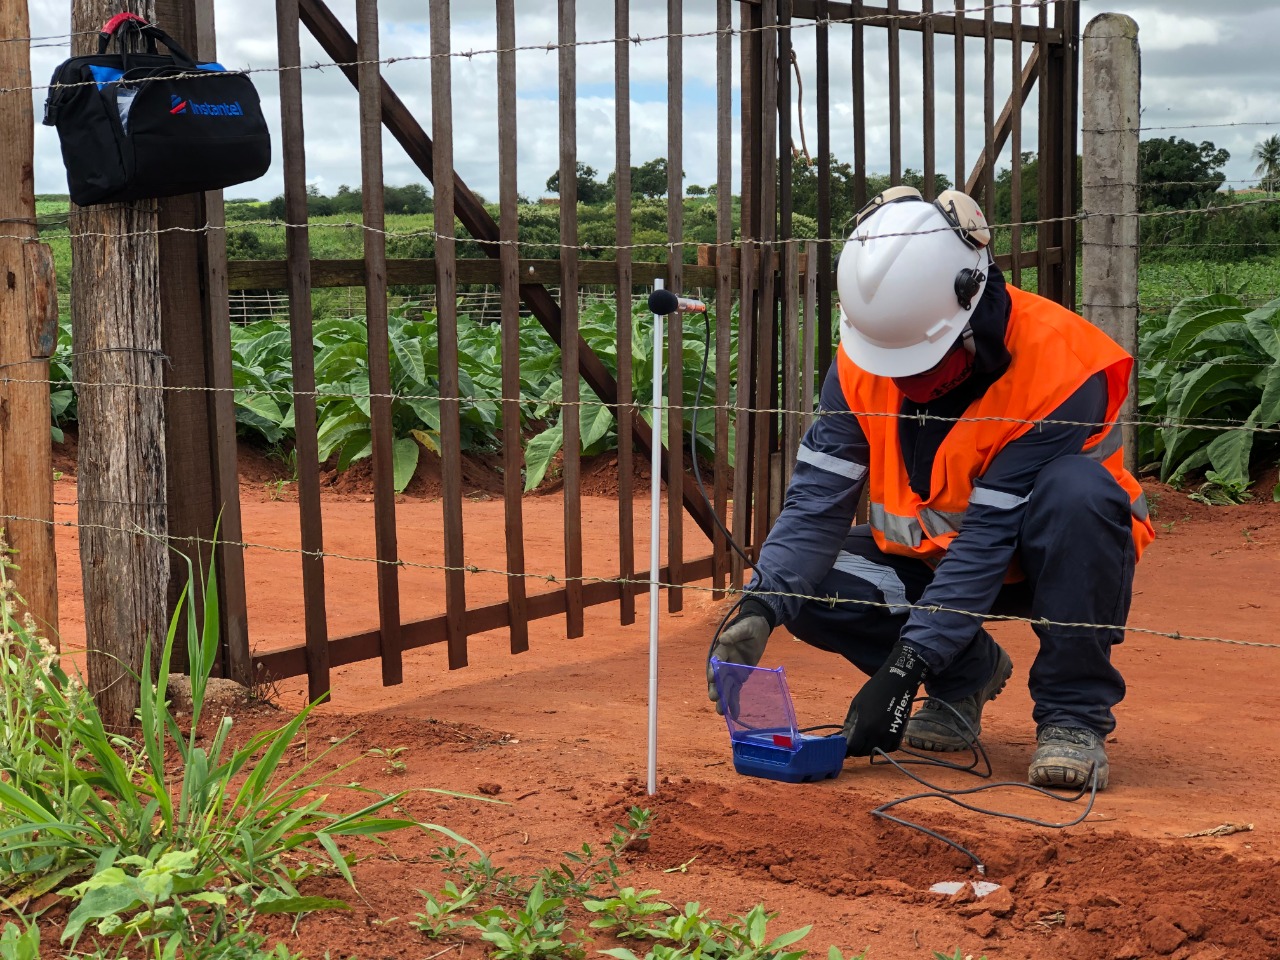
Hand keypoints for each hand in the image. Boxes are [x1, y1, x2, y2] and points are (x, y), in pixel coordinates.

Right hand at [706, 598, 773, 715]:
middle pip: (718, 677)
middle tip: (714, 698)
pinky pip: (736, 691)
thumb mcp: (744, 627)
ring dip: (723, 699)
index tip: (712, 677)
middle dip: (716, 688)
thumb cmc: (749, 626)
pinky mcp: (740, 677)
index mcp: (723, 649)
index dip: (713, 669)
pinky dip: (734, 702)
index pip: (716, 660)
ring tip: (721, 712)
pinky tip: (734, 714)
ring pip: (726, 687)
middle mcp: (724, 662)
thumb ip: (734, 633)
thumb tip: (724, 639)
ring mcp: (731, 671)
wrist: (758, 630)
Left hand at [841, 641, 927, 755]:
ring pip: (877, 751)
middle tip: (854, 744)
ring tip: (866, 741)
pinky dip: (883, 747)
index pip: (853, 747)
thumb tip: (845, 736)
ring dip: (870, 748)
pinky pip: (890, 748)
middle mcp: (878, 734)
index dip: (848, 749)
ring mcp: (890, 735)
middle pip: (864, 751)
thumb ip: (850, 722)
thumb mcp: (856, 704)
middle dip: (857, 749)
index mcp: (865, 726)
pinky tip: (878, 739)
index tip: (845, 747)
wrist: (897, 683)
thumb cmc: (873, 691)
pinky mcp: (899, 734)